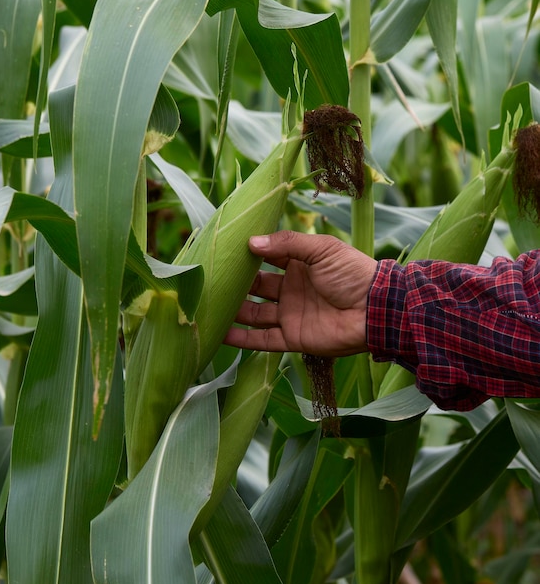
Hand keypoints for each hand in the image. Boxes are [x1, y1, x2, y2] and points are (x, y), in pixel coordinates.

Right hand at [224, 231, 377, 356]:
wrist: (376, 310)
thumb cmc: (352, 273)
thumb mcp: (321, 249)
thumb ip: (288, 244)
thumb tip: (251, 243)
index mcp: (299, 266)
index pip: (266, 259)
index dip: (247, 256)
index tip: (223, 252)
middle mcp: (291, 290)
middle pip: (256, 288)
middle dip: (235, 285)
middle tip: (209, 281)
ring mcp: (290, 315)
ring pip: (254, 314)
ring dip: (233, 311)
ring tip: (207, 307)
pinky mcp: (293, 338)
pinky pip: (263, 341)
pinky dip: (242, 339)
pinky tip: (220, 334)